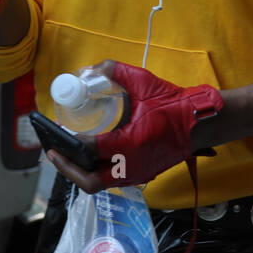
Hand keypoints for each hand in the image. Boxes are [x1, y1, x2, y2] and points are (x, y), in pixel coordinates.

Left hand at [46, 60, 223, 192]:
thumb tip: (90, 68)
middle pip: (89, 180)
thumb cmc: (173, 104)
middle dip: (67, 169)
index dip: (70, 144)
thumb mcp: (143, 82)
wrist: (199, 123)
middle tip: (53, 154)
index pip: (91, 150)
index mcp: (131, 143)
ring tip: (65, 157)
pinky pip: (110, 179)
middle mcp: (131, 165)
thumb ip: (114, 71)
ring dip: (79, 173)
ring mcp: (136, 173)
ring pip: (98, 184)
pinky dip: (94, 172)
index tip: (58, 133)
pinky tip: (86, 158)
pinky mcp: (141, 175)